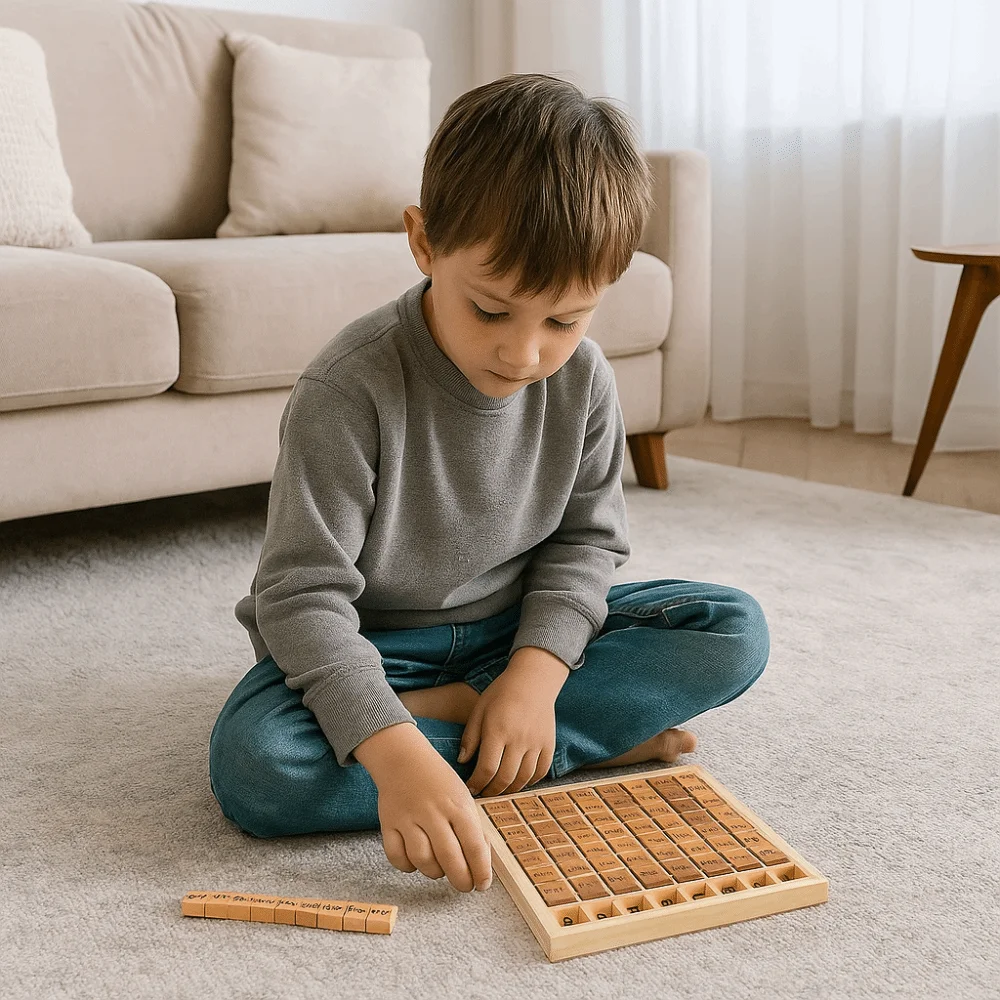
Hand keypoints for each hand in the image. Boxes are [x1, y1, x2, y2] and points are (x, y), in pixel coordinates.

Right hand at [375, 737, 493, 892]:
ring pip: (423, 861)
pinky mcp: (388, 823)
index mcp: (457, 805)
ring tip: (440, 868)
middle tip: (465, 885)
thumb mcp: (463, 797)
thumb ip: (471, 827)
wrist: (403, 759)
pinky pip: (397, 857)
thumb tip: (481, 862)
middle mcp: (433, 813)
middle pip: (449, 858)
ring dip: (435, 872)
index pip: (474, 845)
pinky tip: (416, 861)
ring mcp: (409, 818)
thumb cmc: (438, 781)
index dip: (481, 871)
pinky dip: (408, 866)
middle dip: (461, 880)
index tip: (483, 885)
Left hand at [459, 646, 568, 796]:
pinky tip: (519, 780)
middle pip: (505, 778)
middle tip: (483, 792)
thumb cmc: (501, 693)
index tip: (470, 787)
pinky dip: (530, 781)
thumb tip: (463, 762)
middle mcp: (519, 739)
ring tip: (499, 789)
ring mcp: (536, 743)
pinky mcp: (549, 744)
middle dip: (492, 791)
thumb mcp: (479, 710)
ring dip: (510, 789)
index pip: (486, 769)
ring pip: (523, 778)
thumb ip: (470, 737)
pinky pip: (541, 771)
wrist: (533, 680)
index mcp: (498, 730)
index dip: (477, 783)